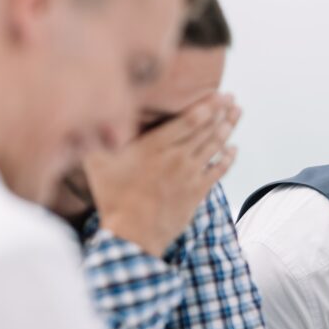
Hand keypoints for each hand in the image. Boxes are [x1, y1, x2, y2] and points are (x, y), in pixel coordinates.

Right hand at [84, 93, 240, 256]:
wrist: (134, 234)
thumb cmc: (113, 197)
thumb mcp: (97, 162)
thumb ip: (98, 136)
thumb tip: (92, 111)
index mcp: (155, 147)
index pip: (189, 121)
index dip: (207, 106)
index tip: (218, 94)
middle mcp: (177, 158)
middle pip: (206, 130)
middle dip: (222, 111)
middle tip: (233, 98)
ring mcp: (190, 175)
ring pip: (215, 147)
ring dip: (228, 129)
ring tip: (237, 113)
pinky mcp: (197, 193)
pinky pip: (218, 171)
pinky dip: (228, 158)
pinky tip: (233, 149)